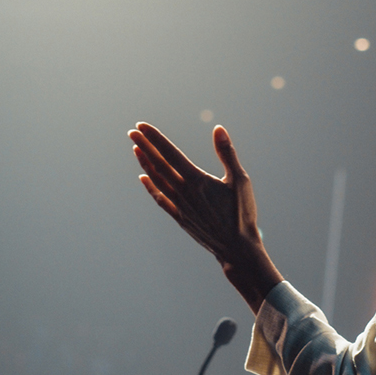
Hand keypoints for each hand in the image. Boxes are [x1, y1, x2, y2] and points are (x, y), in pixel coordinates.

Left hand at [129, 122, 282, 313]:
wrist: (236, 248)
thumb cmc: (242, 213)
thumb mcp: (240, 180)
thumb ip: (227, 153)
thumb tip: (218, 129)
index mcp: (197, 180)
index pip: (170, 152)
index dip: (155, 138)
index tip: (141, 126)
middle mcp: (183, 191)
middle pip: (159, 164)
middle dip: (145, 146)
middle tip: (132, 132)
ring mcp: (179, 206)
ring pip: (157, 180)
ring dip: (145, 164)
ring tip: (136, 149)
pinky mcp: (180, 218)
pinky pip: (160, 199)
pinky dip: (150, 187)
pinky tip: (144, 178)